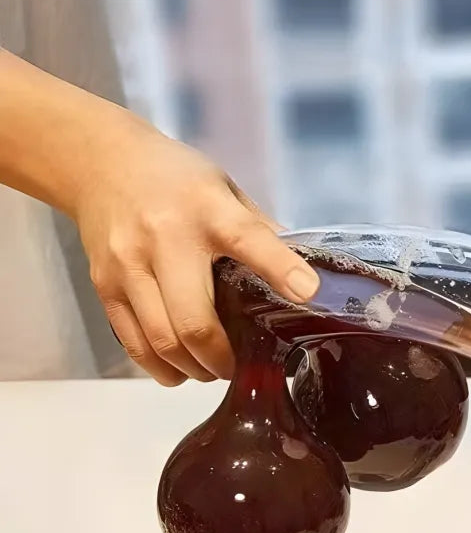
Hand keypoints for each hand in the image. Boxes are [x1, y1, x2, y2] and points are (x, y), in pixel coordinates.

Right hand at [73, 117, 319, 384]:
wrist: (100, 162)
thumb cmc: (178, 182)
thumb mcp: (227, 192)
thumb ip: (262, 235)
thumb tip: (306, 281)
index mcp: (209, 209)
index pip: (248, 239)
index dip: (280, 269)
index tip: (308, 293)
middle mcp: (165, 237)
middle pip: (194, 321)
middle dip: (223, 359)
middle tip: (239, 366)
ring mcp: (128, 264)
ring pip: (162, 341)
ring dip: (195, 369)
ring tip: (212, 369)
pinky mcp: (103, 285)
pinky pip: (134, 343)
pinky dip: (162, 367)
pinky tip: (181, 367)